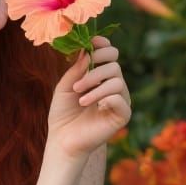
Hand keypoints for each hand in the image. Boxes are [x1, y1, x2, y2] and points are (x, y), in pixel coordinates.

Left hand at [46, 36, 130, 160]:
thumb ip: (76, 68)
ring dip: (96, 87)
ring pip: (117, 80)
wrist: (63, 141)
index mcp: (100, 77)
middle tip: (77, 84)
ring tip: (80, 99)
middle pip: (114, 64)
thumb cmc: (62, 114)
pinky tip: (93, 107)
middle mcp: (113, 87)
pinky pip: (121, 99)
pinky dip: (105, 98)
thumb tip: (87, 49)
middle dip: (95, 69)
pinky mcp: (122, 115)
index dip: (103, 45)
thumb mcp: (66, 86)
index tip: (92, 43)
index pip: (110, 54)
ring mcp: (119, 100)